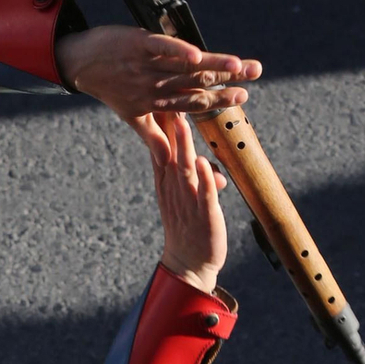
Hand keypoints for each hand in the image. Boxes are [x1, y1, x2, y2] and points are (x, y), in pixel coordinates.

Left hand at [55, 25, 260, 127]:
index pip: (194, 103)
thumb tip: (169, 161)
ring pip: (184, 66)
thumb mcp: (132, 117)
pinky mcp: (139, 43)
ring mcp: (148, 64)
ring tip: (238, 64)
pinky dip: (178, 50)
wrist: (80, 64)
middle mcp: (156, 85)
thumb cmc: (109, 89)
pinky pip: (160, 48)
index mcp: (158, 102)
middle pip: (197, 83)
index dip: (219, 100)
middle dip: (228, 80)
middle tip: (254, 76)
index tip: (244, 97)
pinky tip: (196, 53)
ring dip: (213, 64)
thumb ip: (154, 137)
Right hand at [138, 112, 226, 293]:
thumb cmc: (188, 229)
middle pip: (170, 154)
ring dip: (185, 146)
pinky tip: (204, 163)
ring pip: (185, 170)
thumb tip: (197, 156)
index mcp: (167, 184)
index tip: (159, 99)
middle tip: (166, 98)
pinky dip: (205, 180)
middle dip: (169, 127)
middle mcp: (174, 191)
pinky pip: (204, 195)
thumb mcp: (182, 196)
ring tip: (183, 122)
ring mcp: (188, 203)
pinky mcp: (205, 216)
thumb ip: (188, 175)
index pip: (162, 150)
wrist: (189, 265)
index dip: (160, 126)